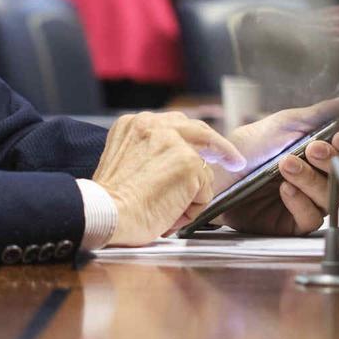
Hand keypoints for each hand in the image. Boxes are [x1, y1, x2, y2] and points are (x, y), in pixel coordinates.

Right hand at [92, 111, 245, 246]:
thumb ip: (149, 152)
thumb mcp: (124, 160)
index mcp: (134, 123)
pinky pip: (205, 191)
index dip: (195, 139)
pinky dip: (192, 208)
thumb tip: (180, 163)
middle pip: (200, 131)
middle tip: (233, 161)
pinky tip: (171, 215)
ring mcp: (174, 142)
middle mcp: (154, 124)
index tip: (209, 148)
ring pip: (202, 169)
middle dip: (220, 147)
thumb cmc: (111, 200)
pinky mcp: (188, 163)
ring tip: (168, 212)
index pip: (176, 125)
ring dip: (192, 194)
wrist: (105, 213)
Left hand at [220, 93, 338, 236]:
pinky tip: (284, 190)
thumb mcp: (284, 124)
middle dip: (337, 162)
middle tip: (313, 149)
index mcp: (325, 150)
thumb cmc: (248, 146)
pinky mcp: (296, 223)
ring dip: (311, 178)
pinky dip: (300, 201)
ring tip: (285, 165)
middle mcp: (323, 176)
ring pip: (334, 197)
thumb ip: (323, 113)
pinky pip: (313, 218)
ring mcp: (311, 201)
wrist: (216, 172)